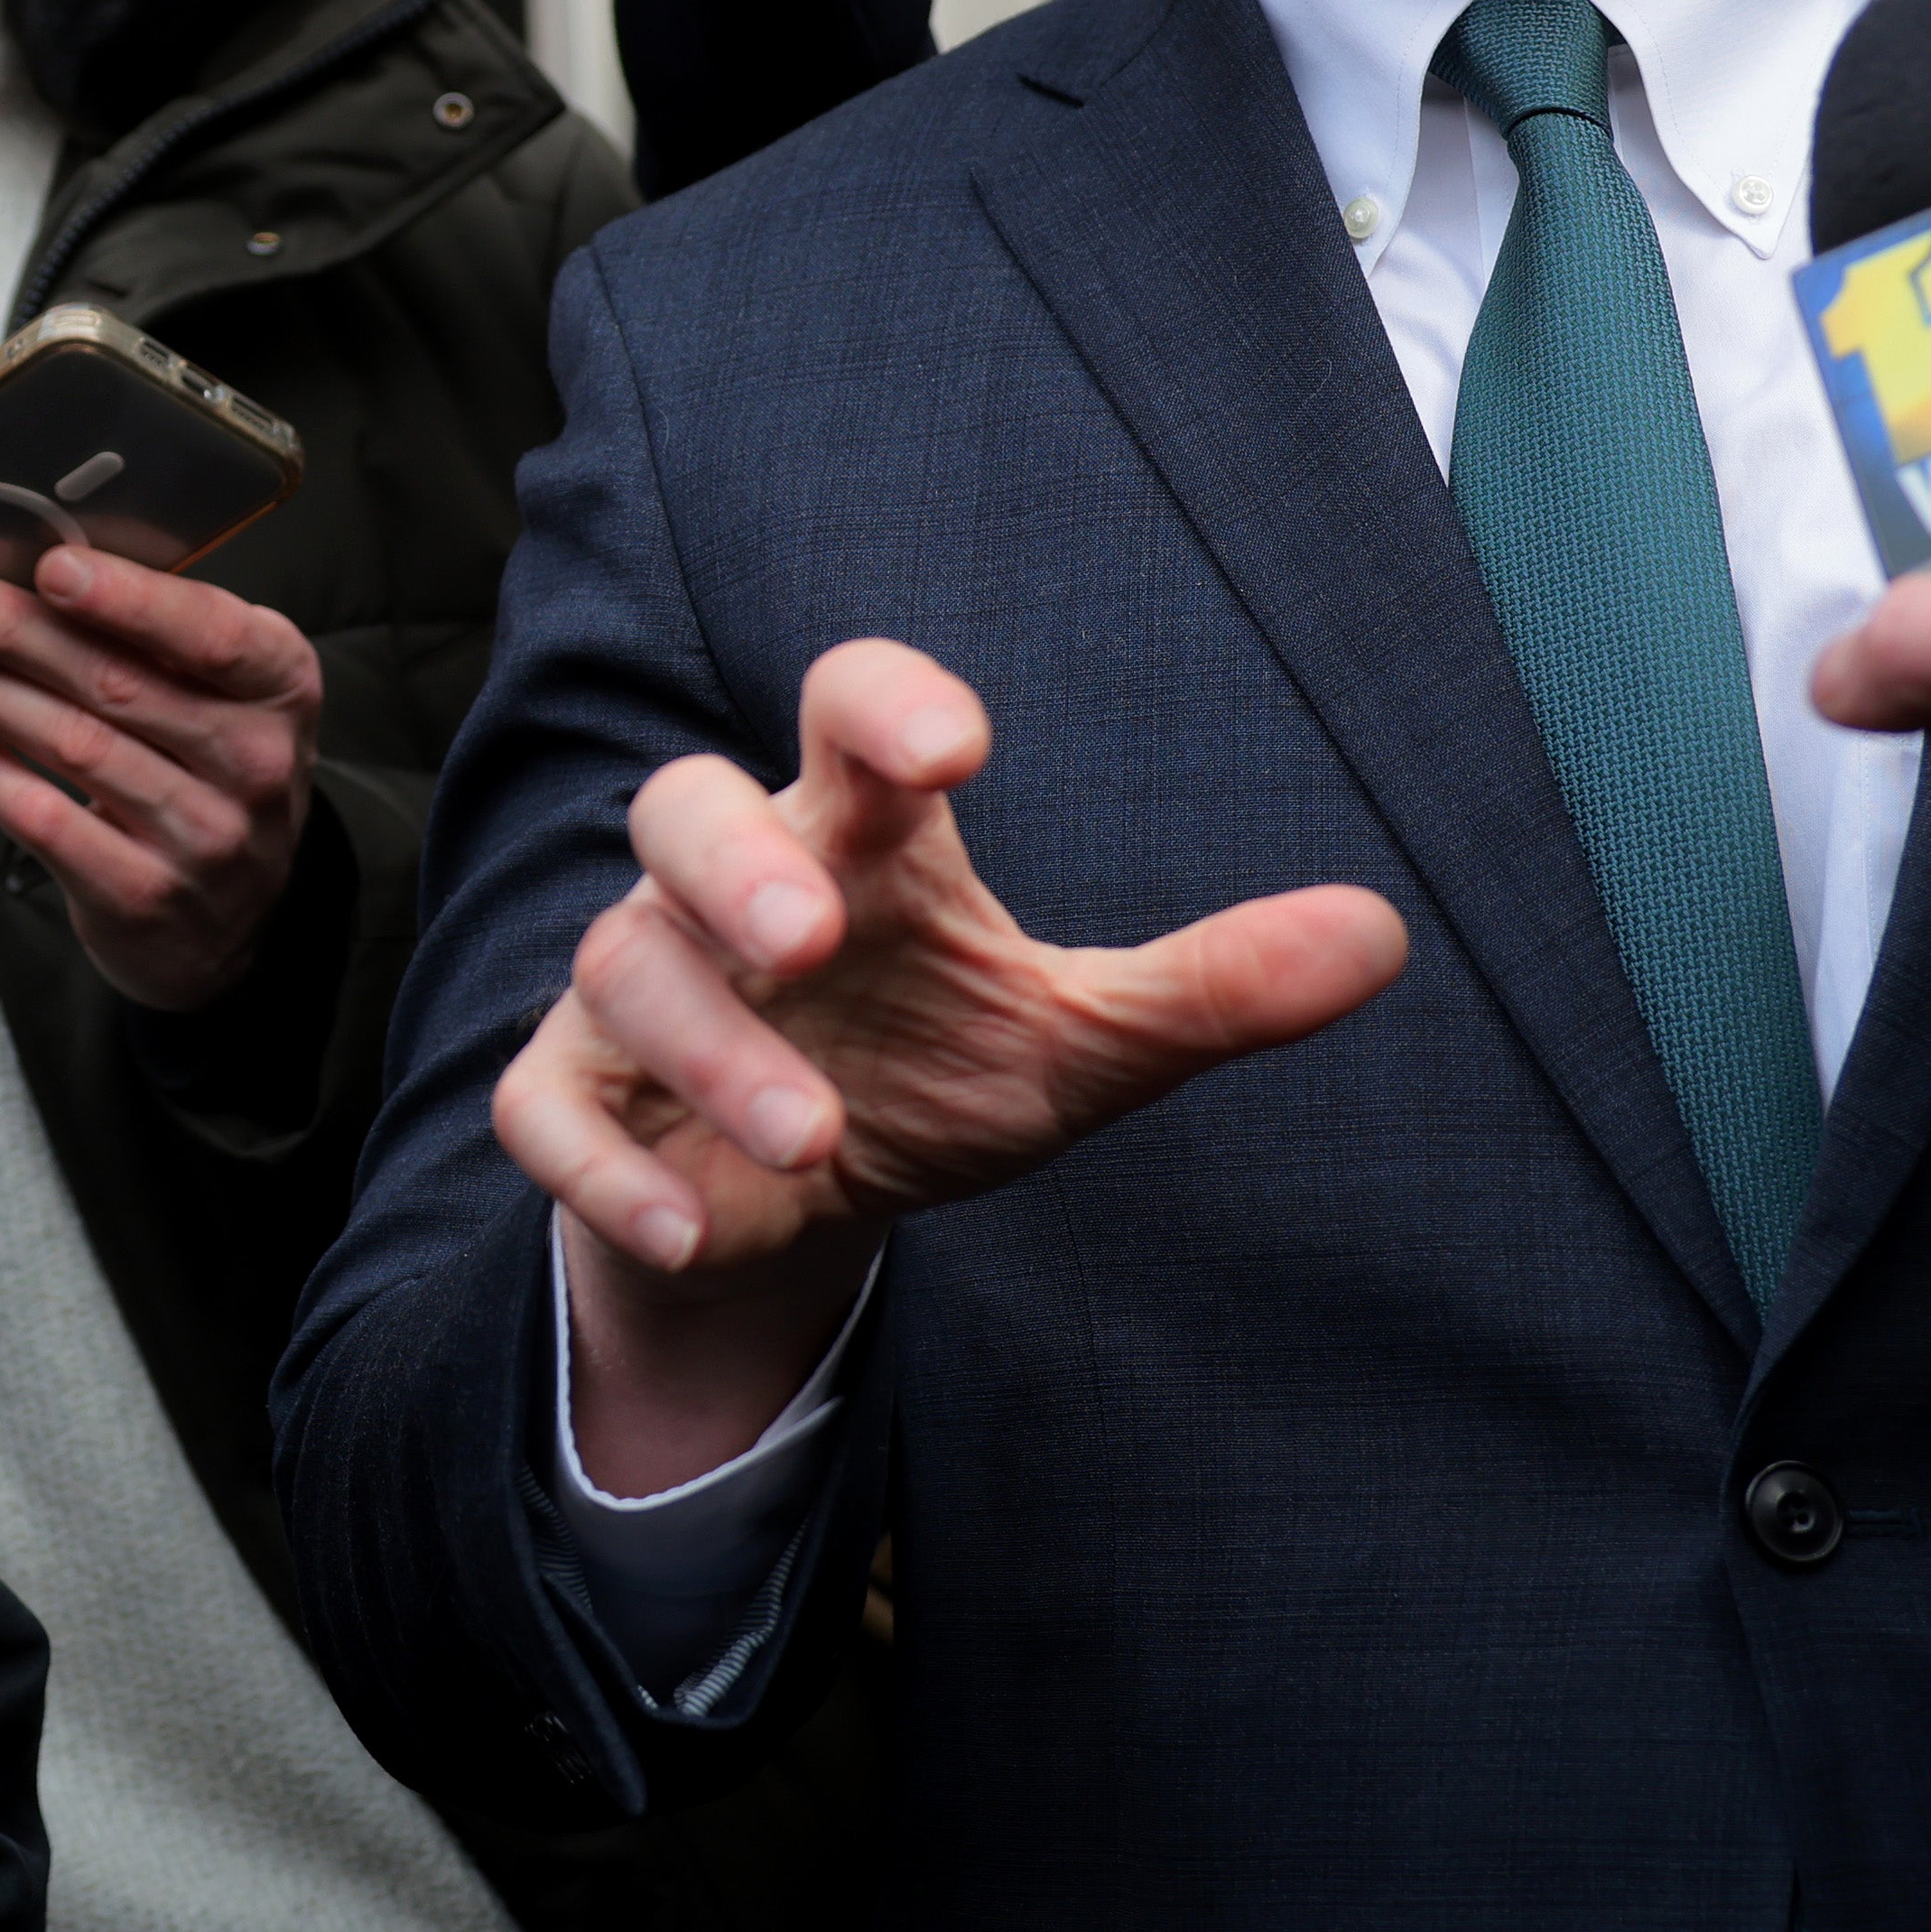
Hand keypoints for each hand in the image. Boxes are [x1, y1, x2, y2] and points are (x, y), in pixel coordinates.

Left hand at [0, 547, 321, 1012]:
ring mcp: (202, 836)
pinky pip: (43, 817)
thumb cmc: (210, 772)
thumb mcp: (224, 693)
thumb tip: (24, 566)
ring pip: (71, 745)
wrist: (231, 918)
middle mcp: (255, 762)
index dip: (130, 599)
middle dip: (8, 628)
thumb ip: (156, 635)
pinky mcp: (141, 893)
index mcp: (280, 687)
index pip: (213, 634)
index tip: (52, 567)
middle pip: (116, 682)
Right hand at [505, 639, 1405, 1485]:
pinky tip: (693, 1223)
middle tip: (815, 937)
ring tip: (814, 1138)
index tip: (956, 749)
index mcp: (858, 838)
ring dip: (714, 1052)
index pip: (850, 714)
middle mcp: (736, 888)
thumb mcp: (1080, 1041)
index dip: (887, 708)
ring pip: (623, 966)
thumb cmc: (937, 1068)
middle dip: (735, 866)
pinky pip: (547, 1107)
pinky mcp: (579, 1097)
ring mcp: (641, 988)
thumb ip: (1211, 989)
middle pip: (681, 806)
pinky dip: (607, 1165)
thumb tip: (1383, 934)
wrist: (808, 1204)